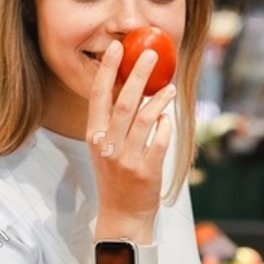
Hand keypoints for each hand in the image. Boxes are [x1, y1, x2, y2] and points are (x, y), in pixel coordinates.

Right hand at [87, 39, 175, 229]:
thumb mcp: (104, 149)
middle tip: (152, 56)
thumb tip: (130, 87)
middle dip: (138, 74)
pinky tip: (168, 117)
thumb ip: (113, 122)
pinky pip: (160, 139)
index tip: (117, 48)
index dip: (107, 70)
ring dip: (158, 99)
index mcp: (94, 137)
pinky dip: (165, 125)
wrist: (122, 215)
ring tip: (169, 87)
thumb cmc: (115, 178)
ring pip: (144, 118)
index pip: (98, 96)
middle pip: (124, 102)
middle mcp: (108, 146)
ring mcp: (127, 159)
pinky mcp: (147, 171)